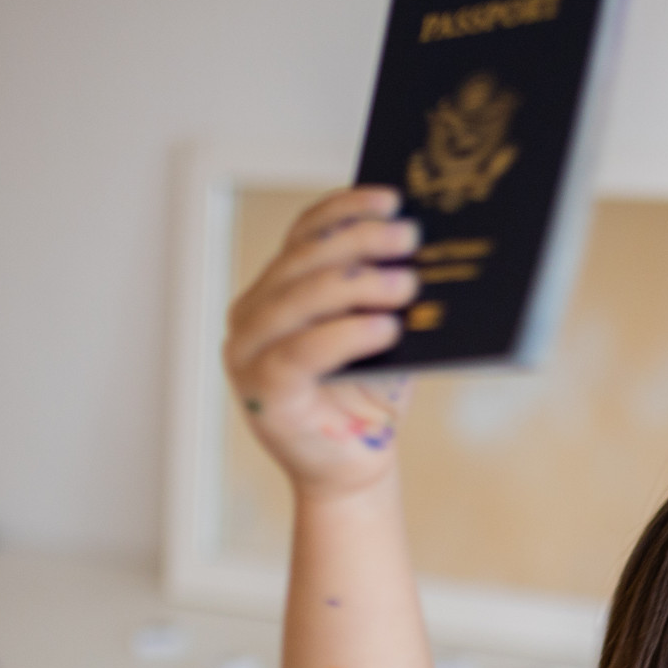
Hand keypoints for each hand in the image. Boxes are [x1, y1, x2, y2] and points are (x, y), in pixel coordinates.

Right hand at [224, 187, 417, 496]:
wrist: (354, 469)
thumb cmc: (367, 400)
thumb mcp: (380, 337)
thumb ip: (383, 297)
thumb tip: (419, 250)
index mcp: (276, 290)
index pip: (304, 235)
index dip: (344, 210)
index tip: (389, 197)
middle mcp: (252, 315)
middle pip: (302, 261)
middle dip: (358, 243)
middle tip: (407, 237)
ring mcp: (249, 352)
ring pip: (298, 299)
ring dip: (356, 284)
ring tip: (406, 282)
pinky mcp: (263, 392)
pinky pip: (300, 352)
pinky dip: (344, 335)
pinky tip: (384, 327)